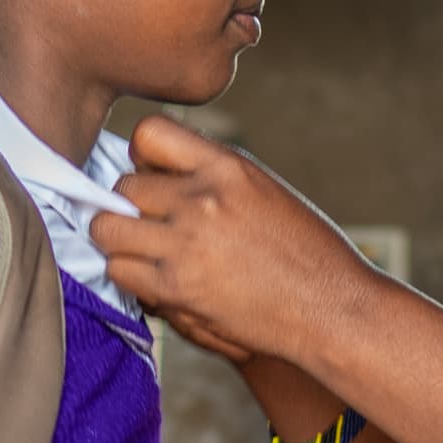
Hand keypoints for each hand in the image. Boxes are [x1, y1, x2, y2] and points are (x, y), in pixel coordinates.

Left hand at [92, 116, 378, 367]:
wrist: (333, 309)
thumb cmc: (307, 254)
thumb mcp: (264, 191)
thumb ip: (211, 178)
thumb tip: (152, 173)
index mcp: (228, 167)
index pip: (150, 133)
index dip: (143, 157)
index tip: (154, 177)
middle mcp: (203, 198)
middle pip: (124, 186)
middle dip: (131, 206)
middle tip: (152, 228)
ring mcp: (186, 242)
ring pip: (109, 228)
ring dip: (121, 242)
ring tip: (148, 255)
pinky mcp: (177, 287)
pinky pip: (119, 271)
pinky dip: (130, 277)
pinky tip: (157, 281)